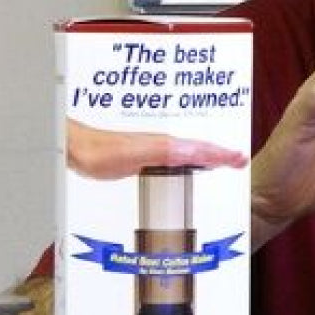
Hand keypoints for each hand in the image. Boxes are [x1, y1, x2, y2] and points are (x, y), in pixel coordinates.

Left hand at [66, 118, 247, 179]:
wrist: (74, 150)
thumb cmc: (99, 152)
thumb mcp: (137, 153)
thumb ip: (166, 152)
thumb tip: (196, 151)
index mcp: (166, 144)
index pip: (202, 149)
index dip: (222, 154)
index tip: (240, 159)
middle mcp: (162, 145)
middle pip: (198, 149)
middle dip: (218, 153)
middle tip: (236, 160)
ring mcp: (151, 151)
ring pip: (185, 154)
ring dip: (203, 157)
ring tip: (218, 163)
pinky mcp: (139, 159)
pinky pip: (172, 161)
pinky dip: (185, 163)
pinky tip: (182, 170)